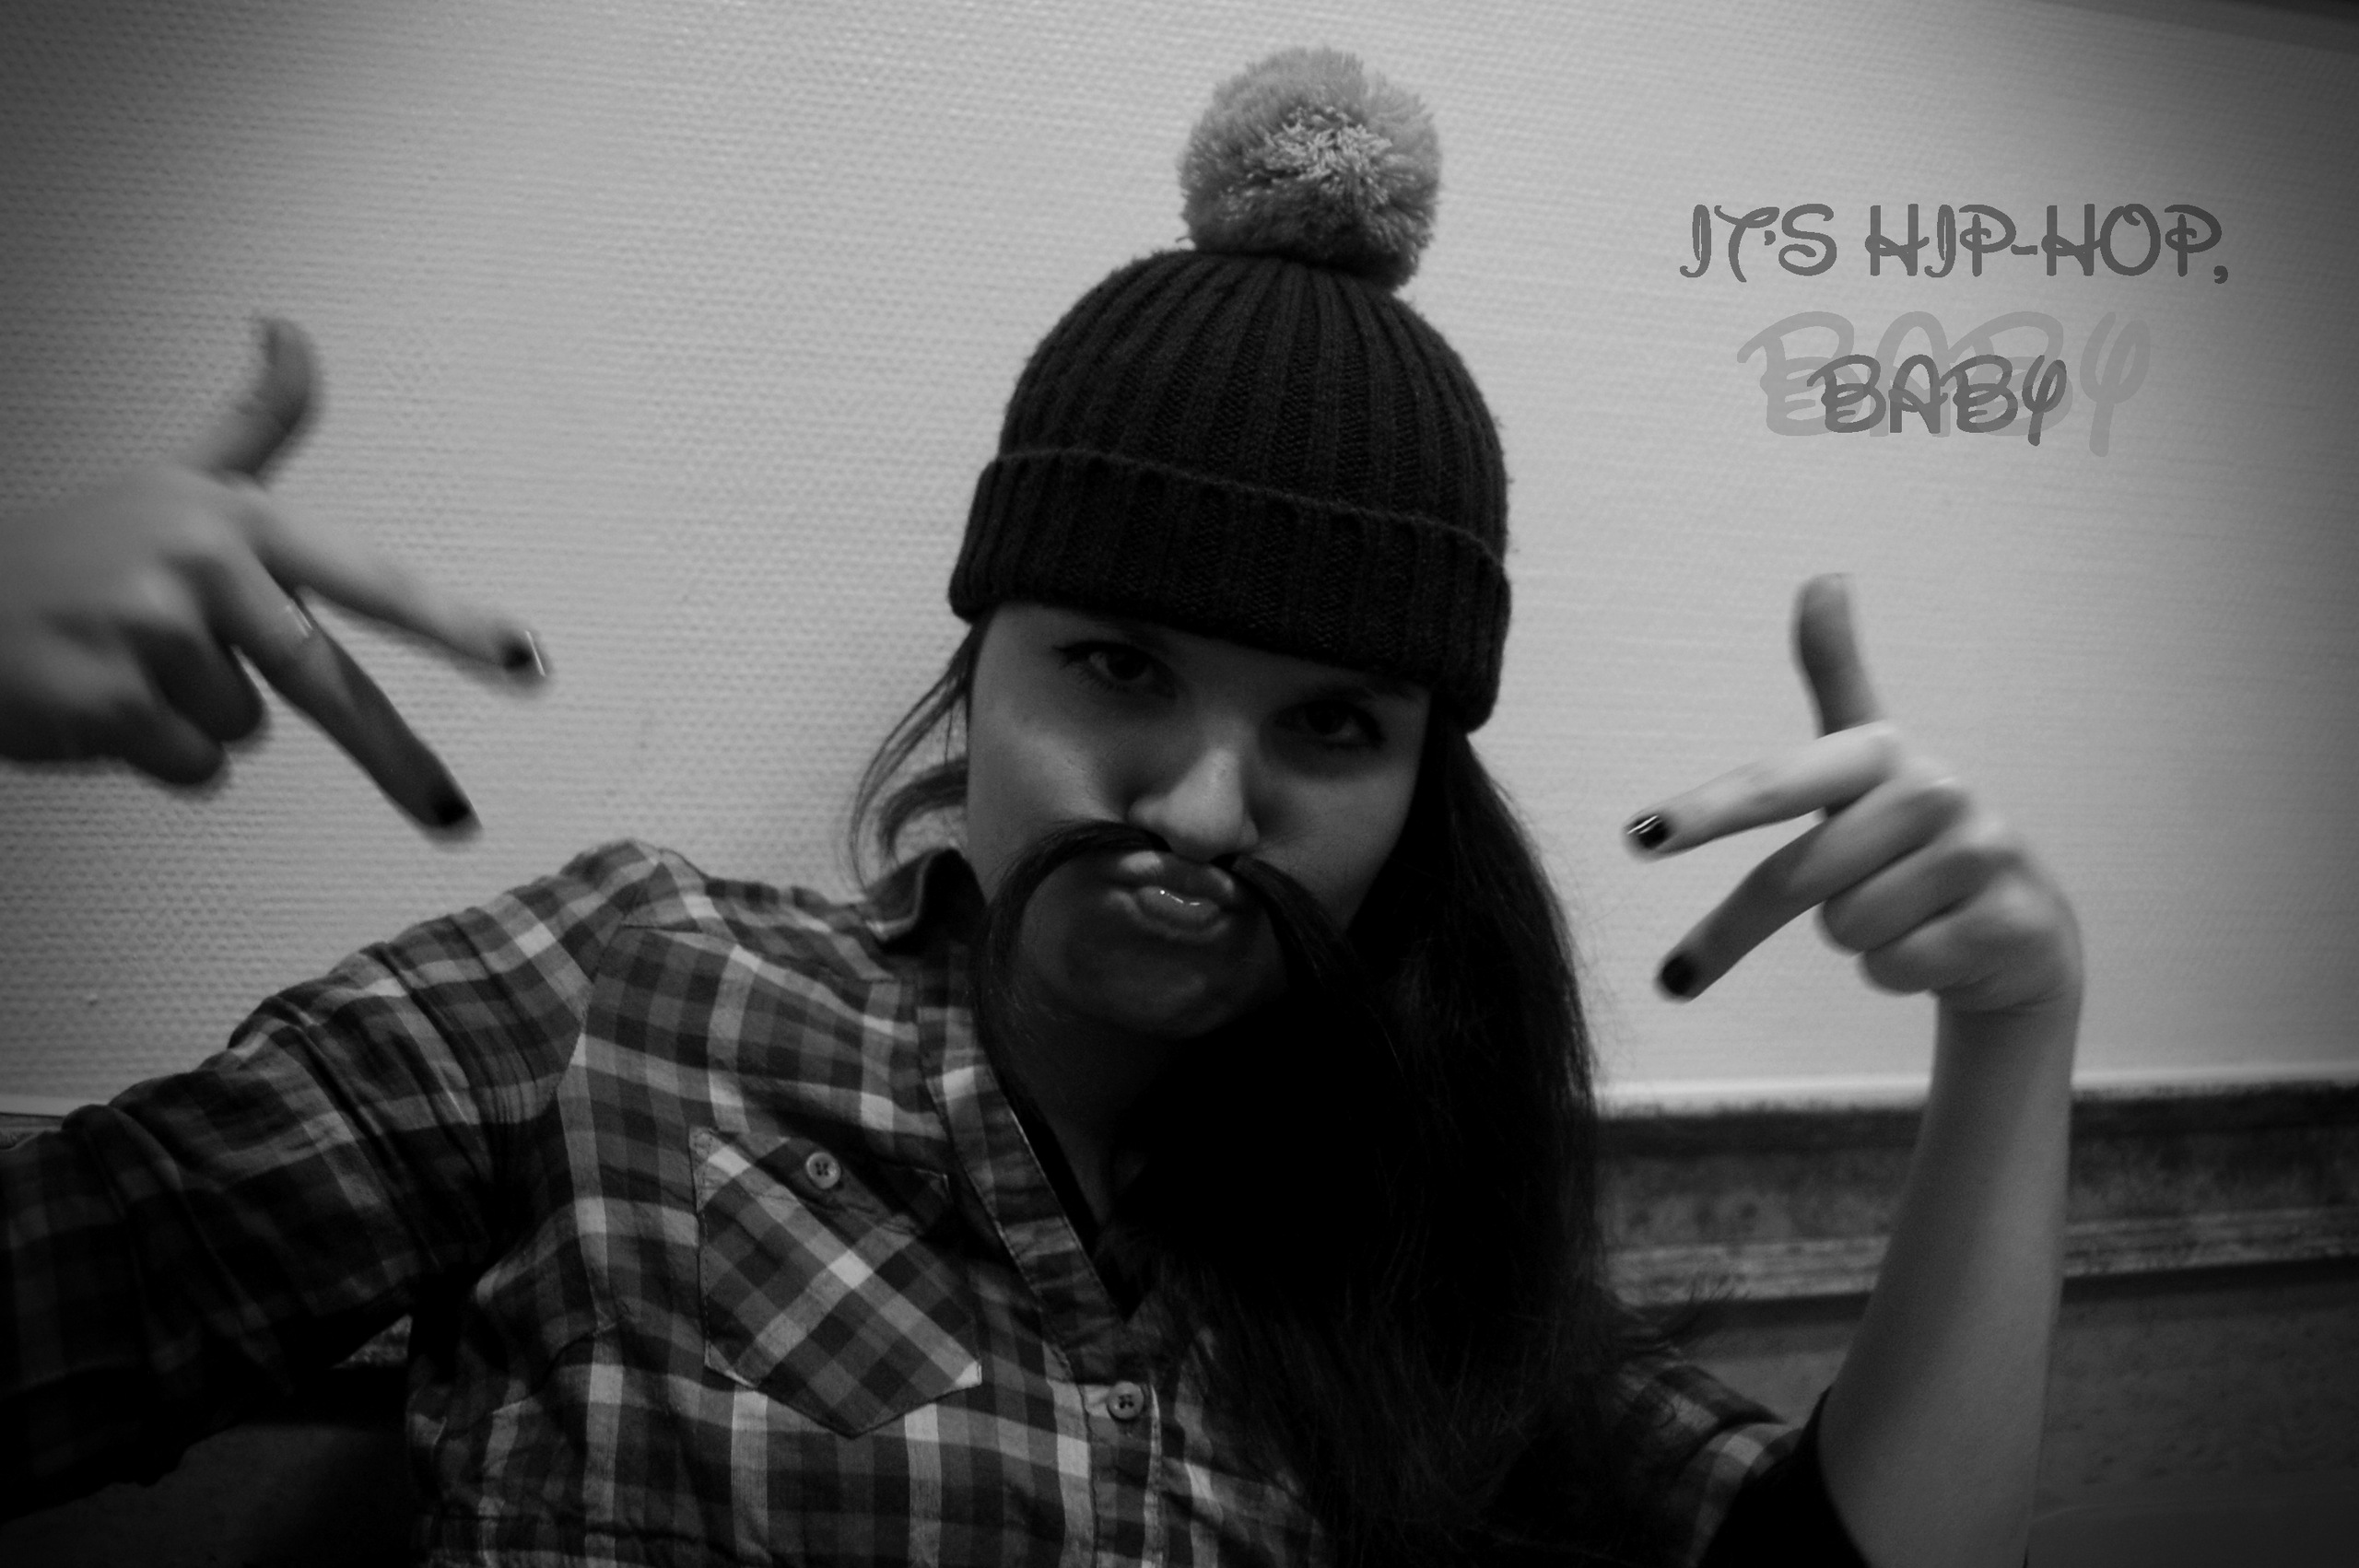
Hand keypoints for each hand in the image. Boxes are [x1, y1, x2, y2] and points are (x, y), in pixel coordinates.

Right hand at [0, 319, 545, 831]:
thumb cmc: (75, 550)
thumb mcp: (170, 478)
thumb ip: (253, 421)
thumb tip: (291, 333)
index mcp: (235, 522)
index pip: (368, 578)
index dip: (451, 623)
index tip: (523, 660)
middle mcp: (201, 570)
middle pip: (328, 686)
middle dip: (397, 761)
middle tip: (454, 817)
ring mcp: (152, 635)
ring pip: (244, 732)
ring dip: (198, 719)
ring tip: (132, 666)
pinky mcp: (110, 702)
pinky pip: (194, 768)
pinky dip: (159, 757)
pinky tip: (106, 705)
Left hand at [1623, 576, 2079, 1015]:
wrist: (2020, 924)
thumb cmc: (1911, 841)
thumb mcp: (1867, 765)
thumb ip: (1837, 675)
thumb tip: (1822, 576)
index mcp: (1882, 754)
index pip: (1776, 786)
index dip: (1708, 811)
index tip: (1638, 837)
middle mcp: (1935, 792)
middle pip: (1796, 881)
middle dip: (1744, 929)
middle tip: (1691, 968)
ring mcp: (1979, 856)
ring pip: (1847, 930)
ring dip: (1857, 938)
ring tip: (1900, 913)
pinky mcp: (2005, 923)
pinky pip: (1892, 969)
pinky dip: (1898, 972)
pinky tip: (1938, 945)